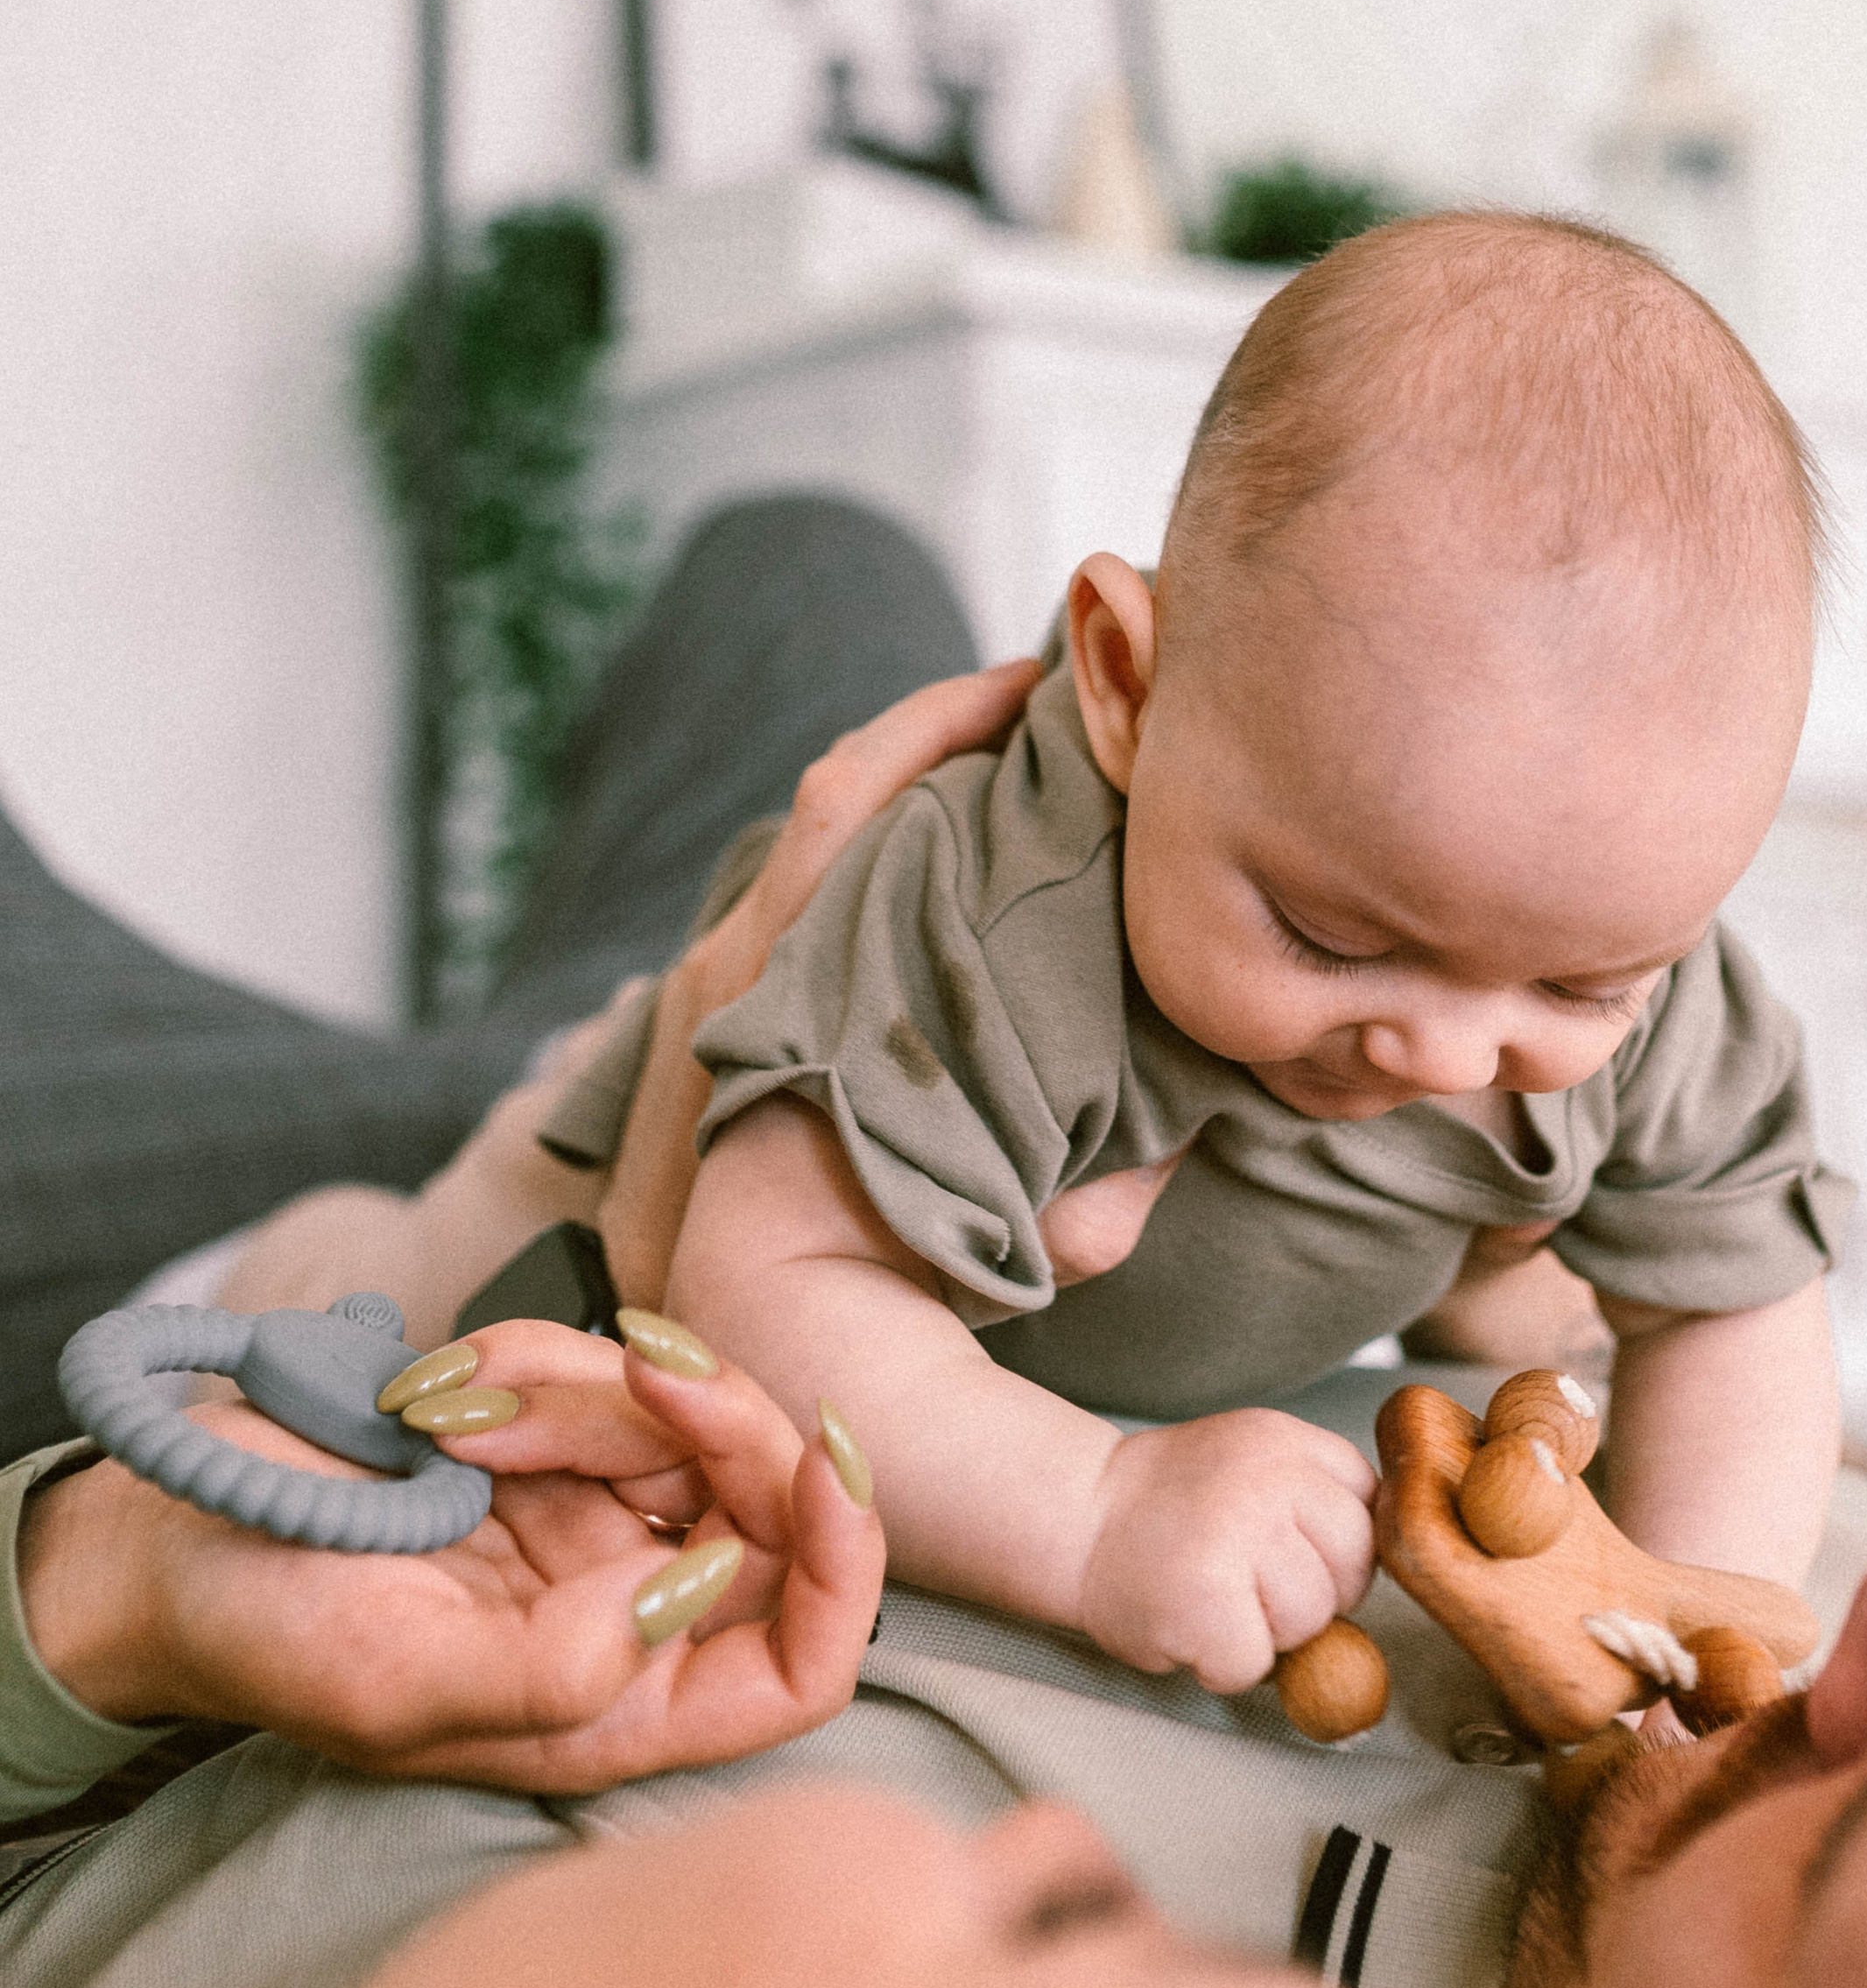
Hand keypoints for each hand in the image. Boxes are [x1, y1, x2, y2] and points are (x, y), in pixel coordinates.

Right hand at [18, 1320, 881, 1792]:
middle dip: (717, 1421)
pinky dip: (534, 1356)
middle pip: (767, 1509)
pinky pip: (601, 1370)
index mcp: (616, 1712)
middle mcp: (628, 1619)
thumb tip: (687, 1595)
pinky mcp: (550, 1447)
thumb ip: (552, 1670)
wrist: (172, 1541)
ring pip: (682, 1421)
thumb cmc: (267, 1634)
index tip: (819, 1461)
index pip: (800, 1664)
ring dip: (581, 1385)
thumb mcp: (392, 1677)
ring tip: (456, 1415)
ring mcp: (593, 1525)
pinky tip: (443, 1394)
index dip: (840, 1568)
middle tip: (638, 1365)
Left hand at [598, 656, 1042, 1306]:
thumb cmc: (749, 1280)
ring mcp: (725, 959)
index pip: (846, 803)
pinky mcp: (724, 983)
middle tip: (1053, 703)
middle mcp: (743, 949)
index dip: (931, 726)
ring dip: (917, 783)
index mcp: (775, 982)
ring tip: (1023, 763)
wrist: (607, 1302)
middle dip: (941, 727)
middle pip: (841, 784)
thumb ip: (1030, 1233)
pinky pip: (812, 879)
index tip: (1024, 686)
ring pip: (826, 827)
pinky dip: (883, 844)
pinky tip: (957, 856)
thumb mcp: (898, 1267)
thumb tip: (1138, 1193)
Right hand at [1077, 1410, 1375, 1694]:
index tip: (1288, 1550)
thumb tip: (1377, 1573)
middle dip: (1314, 1595)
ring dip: (1265, 1633)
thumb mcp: (1250, 1467)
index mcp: (1285, 1440)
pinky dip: (1222, 1665)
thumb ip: (1314, 1498)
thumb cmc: (1170, 1510)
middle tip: (1246, 1584)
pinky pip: (1255, 1663)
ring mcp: (1237, 1534)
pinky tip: (1187, 1626)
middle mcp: (1268, 1477)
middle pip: (1353, 1566)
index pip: (1366, 1506)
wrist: (1074, 1517)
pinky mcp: (1206, 1599)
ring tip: (1211, 1599)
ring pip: (1309, 1621)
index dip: (1333, 1545)